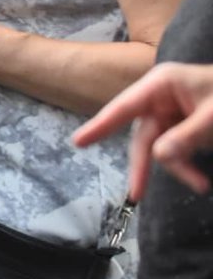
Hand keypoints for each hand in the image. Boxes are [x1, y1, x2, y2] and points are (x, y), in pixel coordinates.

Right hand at [74, 62, 212, 199]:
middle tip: (137, 194)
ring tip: (201, 185)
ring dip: (178, 168)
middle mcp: (161, 96)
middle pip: (143, 134)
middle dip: (148, 164)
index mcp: (162, 84)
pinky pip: (176, 148)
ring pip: (161, 145)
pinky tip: (199, 177)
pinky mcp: (185, 125)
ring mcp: (173, 111)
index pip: (123, 107)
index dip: (100, 125)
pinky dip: (186, 164)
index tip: (78, 142)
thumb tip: (158, 157)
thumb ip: (185, 138)